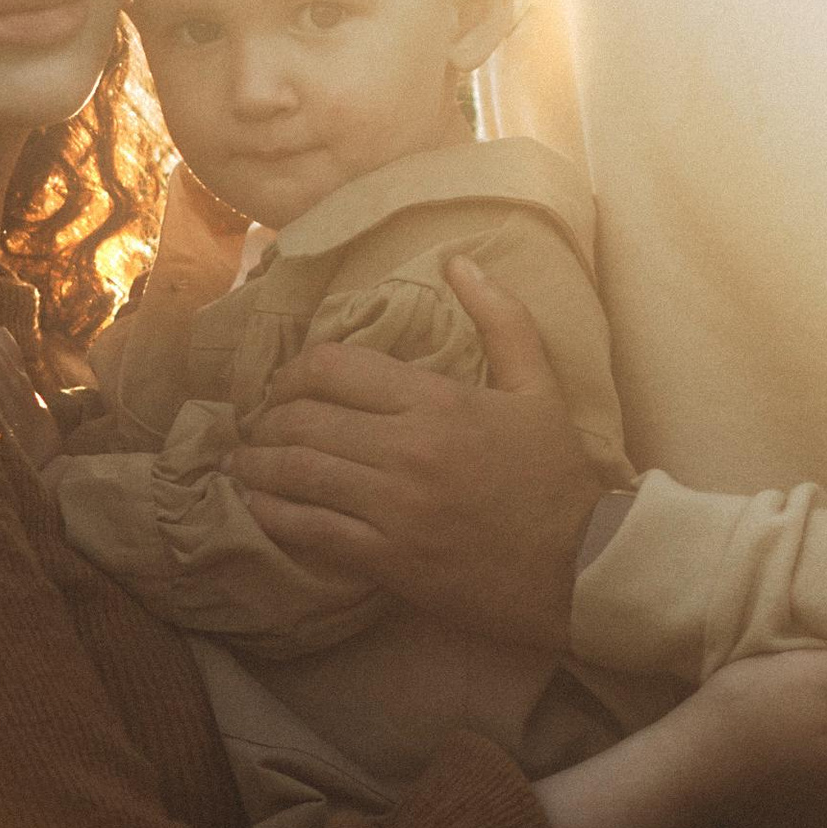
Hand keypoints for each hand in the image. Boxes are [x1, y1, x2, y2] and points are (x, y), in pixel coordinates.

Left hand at [228, 254, 600, 649]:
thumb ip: (501, 317)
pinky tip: (261, 505)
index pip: (333, 368)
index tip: (287, 386)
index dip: (294, 373)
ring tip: (245, 462)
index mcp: (438, 401)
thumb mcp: (540, 386)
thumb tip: (458, 262)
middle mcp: (408, 450)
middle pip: (303, 420)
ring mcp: (395, 509)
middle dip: (266, 421)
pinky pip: (310, 531)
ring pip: (297, 474)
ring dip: (258, 465)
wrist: (581, 565)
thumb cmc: (557, 475)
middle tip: (258, 426)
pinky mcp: (389, 560)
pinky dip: (274, 515)